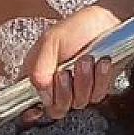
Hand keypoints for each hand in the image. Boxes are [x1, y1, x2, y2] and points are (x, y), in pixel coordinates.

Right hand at [20, 4, 122, 121]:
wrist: (106, 22)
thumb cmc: (77, 28)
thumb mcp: (50, 41)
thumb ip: (38, 68)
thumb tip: (42, 93)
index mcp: (38, 74)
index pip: (27, 103)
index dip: (30, 111)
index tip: (36, 110)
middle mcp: (56, 85)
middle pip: (56, 109)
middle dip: (64, 91)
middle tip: (66, 71)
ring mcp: (77, 89)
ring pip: (78, 103)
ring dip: (84, 81)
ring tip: (86, 59)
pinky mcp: (97, 88)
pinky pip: (98, 95)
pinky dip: (100, 79)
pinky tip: (101, 63)